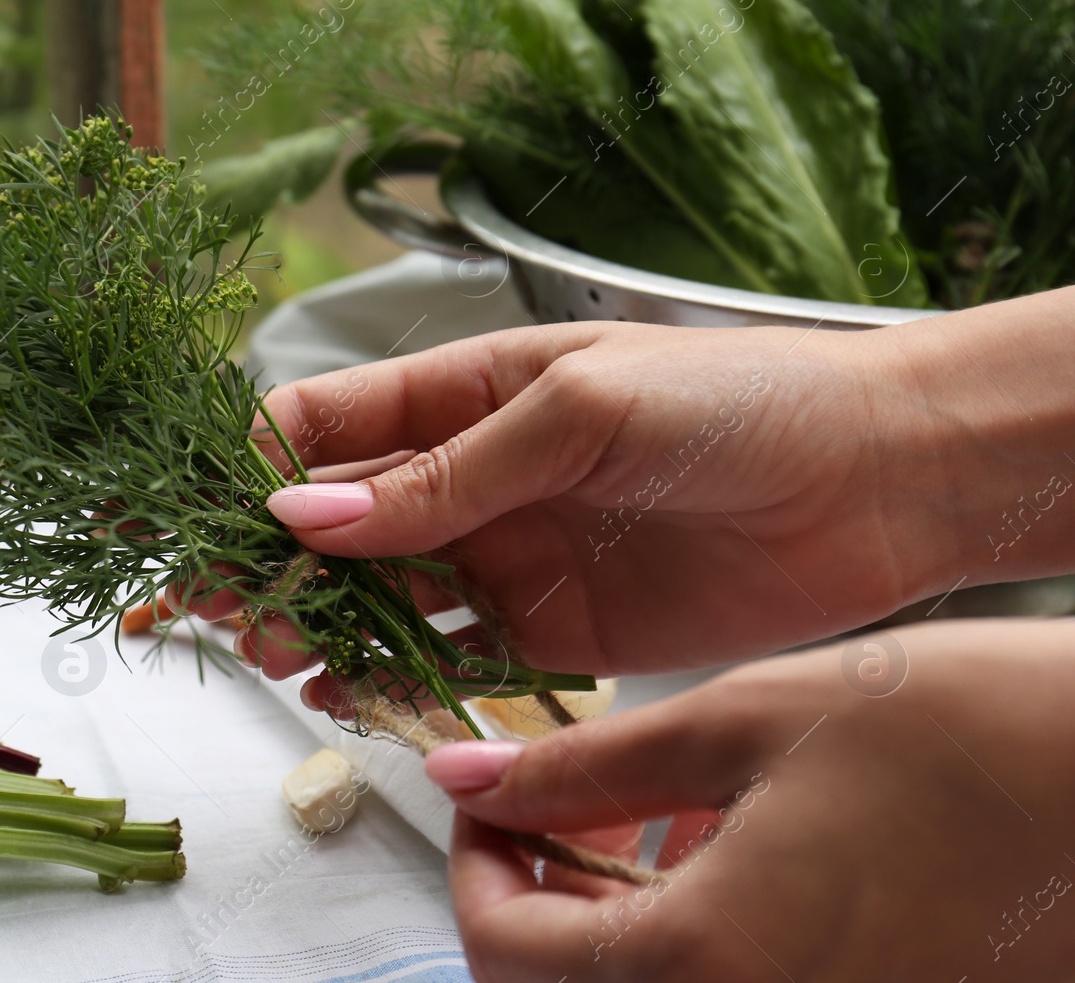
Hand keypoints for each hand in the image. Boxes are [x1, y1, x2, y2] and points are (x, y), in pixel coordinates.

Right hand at [180, 287, 1074, 705]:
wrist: (877, 480)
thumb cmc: (735, 402)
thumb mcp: (579, 414)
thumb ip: (447, 474)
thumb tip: (304, 513)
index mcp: (471, 391)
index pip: (332, 421)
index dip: (258, 461)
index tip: (206, 510)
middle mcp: (475, 477)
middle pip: (340, 520)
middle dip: (273, 558)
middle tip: (221, 605)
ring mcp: (509, 557)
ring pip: (382, 596)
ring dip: (320, 623)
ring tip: (277, 653)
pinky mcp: (552, 635)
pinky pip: (451, 658)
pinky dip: (395, 678)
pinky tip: (349, 693)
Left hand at [426, 619, 1074, 980]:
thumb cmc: (971, 737)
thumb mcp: (751, 720)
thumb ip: (588, 768)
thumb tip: (470, 779)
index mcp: (705, 966)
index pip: (501, 950)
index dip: (473, 860)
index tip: (492, 793)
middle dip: (543, 898)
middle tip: (570, 805)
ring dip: (619, 923)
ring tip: (659, 818)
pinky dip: (702, 947)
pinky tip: (742, 859)